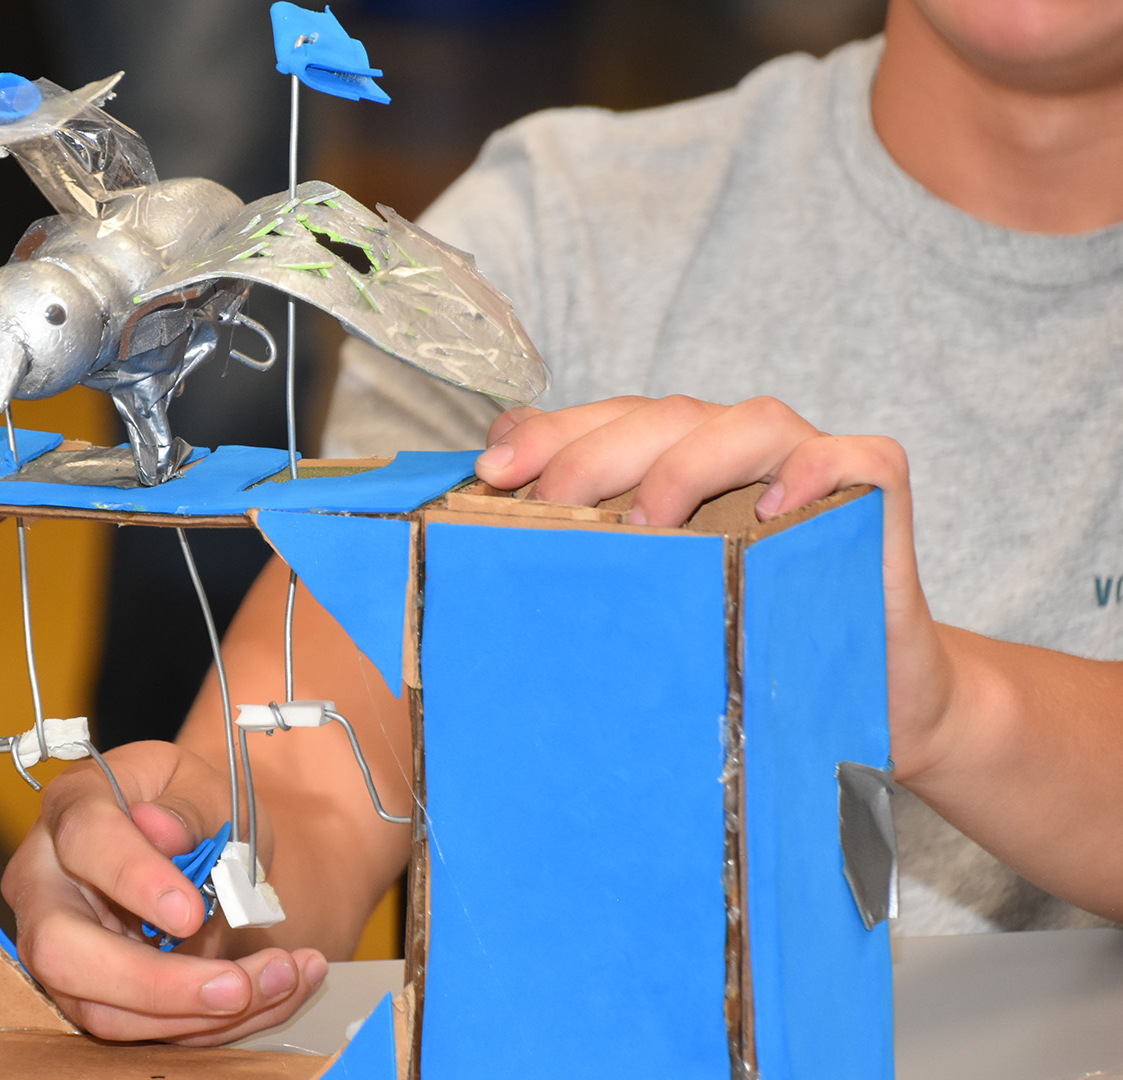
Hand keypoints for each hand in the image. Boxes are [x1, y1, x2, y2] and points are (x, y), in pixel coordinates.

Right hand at [1, 740, 327, 1043]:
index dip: (133, 879)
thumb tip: (161, 829)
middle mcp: (48, 884)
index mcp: (72, 807)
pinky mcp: (98, 993)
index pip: (83, 842)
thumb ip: (187, 805)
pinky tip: (278, 989)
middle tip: (234, 986)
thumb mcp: (202, 781)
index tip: (191, 911)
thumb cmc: (188, 803)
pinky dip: (218, 1022)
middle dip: (152, 983)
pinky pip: (147, 1028)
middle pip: (62, 952)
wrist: (196, 841)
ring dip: (196, 1014)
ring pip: (103, 1010)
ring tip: (280, 979)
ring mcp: (64, 947)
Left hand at [473, 395, 954, 779]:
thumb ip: (582, 568)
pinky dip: (814, 470)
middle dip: (596, 454)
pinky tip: (774, 505)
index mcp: (671, 461)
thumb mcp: (649, 610)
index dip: (547, 435)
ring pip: (749, 421)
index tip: (490, 473)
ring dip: (689, 463)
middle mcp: (734, 449)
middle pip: (663, 417)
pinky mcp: (876, 494)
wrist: (864, 703)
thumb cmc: (738, 646)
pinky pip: (857, 458)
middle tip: (552, 508)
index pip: (603, 422)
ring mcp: (806, 463)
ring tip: (649, 521)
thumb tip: (480, 551)